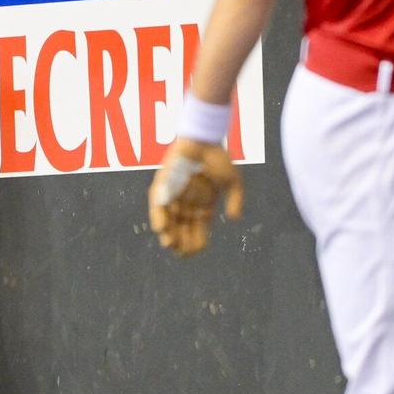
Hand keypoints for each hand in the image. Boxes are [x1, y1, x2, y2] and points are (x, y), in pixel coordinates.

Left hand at [148, 139, 243, 256]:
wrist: (204, 138)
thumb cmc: (218, 157)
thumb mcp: (232, 181)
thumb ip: (235, 199)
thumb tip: (234, 218)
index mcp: (203, 203)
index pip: (199, 228)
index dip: (198, 240)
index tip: (199, 251)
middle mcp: (187, 201)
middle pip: (182, 227)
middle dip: (182, 241)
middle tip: (182, 254)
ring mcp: (174, 193)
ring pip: (169, 218)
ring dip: (169, 232)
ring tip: (170, 245)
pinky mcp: (162, 184)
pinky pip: (158, 203)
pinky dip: (159, 215)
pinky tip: (162, 228)